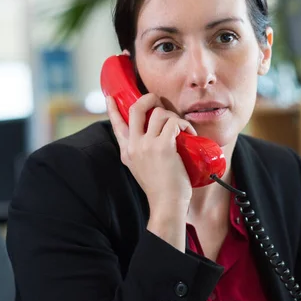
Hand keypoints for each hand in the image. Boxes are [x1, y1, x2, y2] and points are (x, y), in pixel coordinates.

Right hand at [106, 92, 196, 214]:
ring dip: (173, 116)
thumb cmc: (161, 188)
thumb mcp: (141, 169)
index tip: (110, 97)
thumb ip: (141, 153)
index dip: (112, 109)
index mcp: (127, 151)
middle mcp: (133, 146)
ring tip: (181, 128)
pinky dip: (184, 125)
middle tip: (158, 100)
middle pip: (135, 109)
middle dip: (149, 98)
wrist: (167, 204)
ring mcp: (147, 145)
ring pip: (159, 113)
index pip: (116, 125)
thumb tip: (151, 137)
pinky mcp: (163, 146)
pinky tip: (189, 133)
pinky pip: (174, 123)